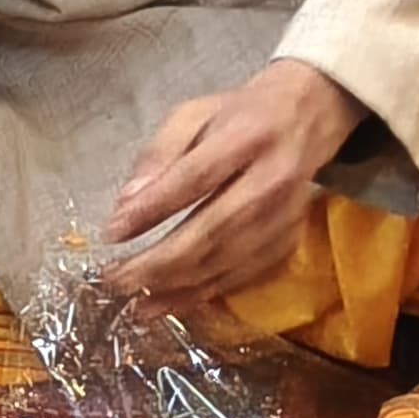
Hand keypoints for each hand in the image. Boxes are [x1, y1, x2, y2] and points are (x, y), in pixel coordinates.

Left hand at [99, 60, 364, 304]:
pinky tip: (168, 303)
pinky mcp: (288, 240)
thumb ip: (159, 153)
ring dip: (176, 288)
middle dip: (158, 263)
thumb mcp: (193, 114)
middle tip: (115, 279)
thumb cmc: (240, 116)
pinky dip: (202, 294)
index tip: (112, 232)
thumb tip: (127, 203)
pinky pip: (241, 277)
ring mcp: (284, 216)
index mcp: (245, 138)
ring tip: (134, 301)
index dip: (151, 209)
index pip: (193, 179)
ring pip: (226, 262)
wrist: (306, 119)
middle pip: (211, 231)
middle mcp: (271, 181)